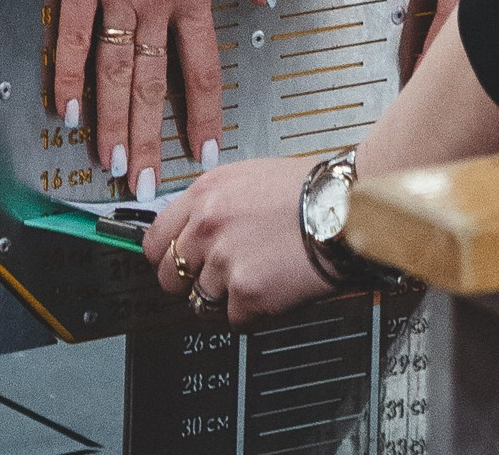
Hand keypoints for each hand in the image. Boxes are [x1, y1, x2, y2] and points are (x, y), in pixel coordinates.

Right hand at [54, 0, 272, 196]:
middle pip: (153, 84)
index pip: (202, 68)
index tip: (205, 151)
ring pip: (113, 70)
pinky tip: (66, 107)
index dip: (204, 115)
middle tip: (144, 182)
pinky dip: (69, 73)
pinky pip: (73, 33)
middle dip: (149, 139)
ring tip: (109, 160)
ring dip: (111, 121)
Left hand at [146, 156, 318, 324]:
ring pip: (200, 303)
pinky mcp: (246, 293)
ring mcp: (224, 261)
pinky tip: (272, 289)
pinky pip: (234, 320)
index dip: (165, 258)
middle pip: (169, 278)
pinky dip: (252, 314)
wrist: (344, 210)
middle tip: (217, 279)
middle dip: (190, 284)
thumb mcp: (247, 178)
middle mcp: (207, 226)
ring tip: (255, 279)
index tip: (176, 265)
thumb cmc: (306, 192)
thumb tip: (188, 229)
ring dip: (224, 299)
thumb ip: (211, 203)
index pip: (154, 241)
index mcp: (204, 194)